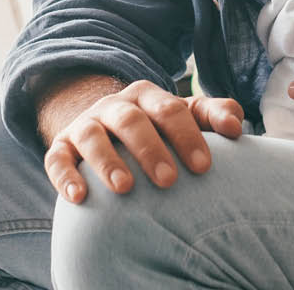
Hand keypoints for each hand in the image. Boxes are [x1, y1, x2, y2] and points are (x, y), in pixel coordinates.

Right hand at [44, 80, 243, 203]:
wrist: (105, 127)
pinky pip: (57, 158)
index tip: (204, 167)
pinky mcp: (61, 147)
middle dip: (150, 149)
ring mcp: (85, 125)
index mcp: (147, 97)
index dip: (187, 136)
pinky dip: (65, 176)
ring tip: (125, 188)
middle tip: (168, 180)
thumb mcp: (184, 117)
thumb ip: (212, 115)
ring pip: (92, 136)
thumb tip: (236, 124)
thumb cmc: (157, 130)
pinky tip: (79, 196)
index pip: (169, 110)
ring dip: (107, 161)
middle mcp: (114, 106)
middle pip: (131, 121)